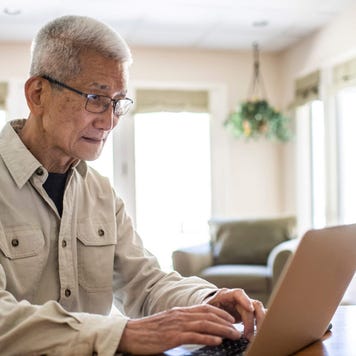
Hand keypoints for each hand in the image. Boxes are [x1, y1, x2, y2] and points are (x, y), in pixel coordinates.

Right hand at [117, 304, 240, 354]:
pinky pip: (194, 336)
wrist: (131, 333)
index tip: (231, 319)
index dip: (220, 313)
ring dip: (222, 330)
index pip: (205, 308)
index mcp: (180, 311)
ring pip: (205, 324)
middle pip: (208, 315)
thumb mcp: (167, 322)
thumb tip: (195, 329)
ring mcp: (177, 325)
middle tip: (238, 329)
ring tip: (233, 335)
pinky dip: (207, 338)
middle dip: (226, 322)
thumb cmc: (149, 330)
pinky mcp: (173, 337)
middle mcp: (181, 315)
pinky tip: (217, 341)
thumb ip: (181, 323)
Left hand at [204, 288, 265, 339]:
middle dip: (252, 321)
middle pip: (252, 305)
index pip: (238, 293)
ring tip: (254, 338)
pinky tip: (261, 333)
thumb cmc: (209, 307)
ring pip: (259, 310)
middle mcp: (238, 298)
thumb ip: (212, 314)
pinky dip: (261, 323)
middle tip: (249, 336)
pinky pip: (259, 315)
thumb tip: (217, 326)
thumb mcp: (207, 309)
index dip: (245, 300)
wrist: (211, 306)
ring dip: (259, 323)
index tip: (250, 309)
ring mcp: (245, 305)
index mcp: (226, 294)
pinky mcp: (249, 312)